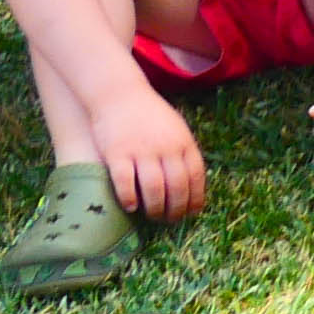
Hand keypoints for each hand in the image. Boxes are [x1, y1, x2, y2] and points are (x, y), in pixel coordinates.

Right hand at [92, 85, 207, 220]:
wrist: (119, 93)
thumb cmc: (149, 115)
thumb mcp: (176, 129)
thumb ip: (183, 152)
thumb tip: (191, 184)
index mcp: (184, 143)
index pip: (196, 177)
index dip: (195, 199)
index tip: (191, 213)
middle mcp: (166, 148)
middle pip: (177, 188)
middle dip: (175, 210)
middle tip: (170, 220)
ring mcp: (142, 151)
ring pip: (154, 189)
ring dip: (155, 209)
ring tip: (152, 216)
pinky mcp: (117, 153)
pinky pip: (126, 183)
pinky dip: (129, 199)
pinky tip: (131, 207)